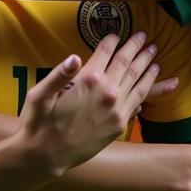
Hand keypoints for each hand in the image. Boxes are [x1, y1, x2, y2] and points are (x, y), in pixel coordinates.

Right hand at [20, 32, 173, 176]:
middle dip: (135, 47)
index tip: (116, 34)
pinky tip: (151, 80)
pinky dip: (147, 87)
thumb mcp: (39, 94)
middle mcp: (106, 93)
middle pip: (126, 63)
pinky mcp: (119, 124)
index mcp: (87, 80)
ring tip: (153, 52)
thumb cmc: (37, 124)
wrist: (46, 157)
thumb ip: (58, 74)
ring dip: (146, 64)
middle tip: (143, 36)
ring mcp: (116, 110)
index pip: (105, 53)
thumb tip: (74, 57)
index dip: (112, 41)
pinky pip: (137, 100)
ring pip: (137, 81)